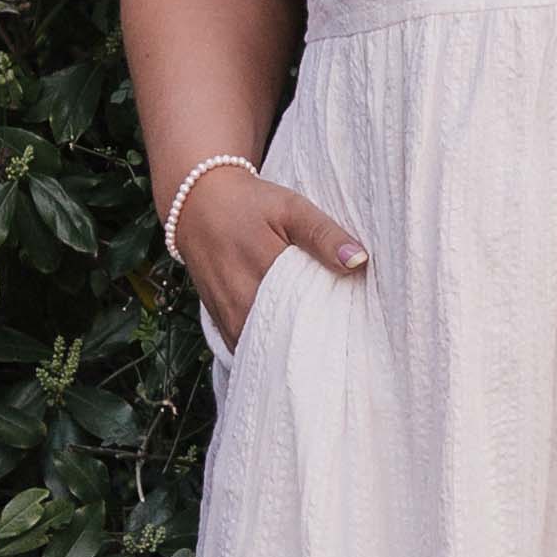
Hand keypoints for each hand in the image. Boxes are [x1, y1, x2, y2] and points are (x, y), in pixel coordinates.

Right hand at [173, 161, 367, 354]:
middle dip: (320, 342)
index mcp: (265, 272)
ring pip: (272, 352)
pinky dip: (275, 350)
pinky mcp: (223, 329)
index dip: (338, 323)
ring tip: (324, 343)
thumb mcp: (290, 208)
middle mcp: (243, 304)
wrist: (196, 206)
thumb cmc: (248, 204)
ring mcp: (230, 320)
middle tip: (348, 339)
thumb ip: (324, 235)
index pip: (311, 314)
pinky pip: (254, 351)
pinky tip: (295, 341)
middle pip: (292, 340)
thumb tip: (359, 261)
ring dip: (296, 350)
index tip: (359, 325)